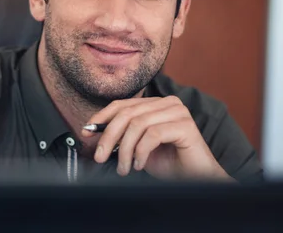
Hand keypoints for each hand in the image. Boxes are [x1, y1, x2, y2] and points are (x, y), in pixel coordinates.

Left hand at [81, 96, 232, 180]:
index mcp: (154, 103)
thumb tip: (92, 132)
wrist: (197, 179)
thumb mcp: (137, 146)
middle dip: (109, 137)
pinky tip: (140, 165)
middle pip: (127, 114)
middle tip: (100, 157)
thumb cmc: (169, 163)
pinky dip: (141, 152)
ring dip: (126, 150)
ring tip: (125, 168)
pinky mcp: (186, 125)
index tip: (86, 132)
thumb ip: (120, 135)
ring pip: (137, 124)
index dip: (101, 117)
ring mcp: (178, 111)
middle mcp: (167, 102)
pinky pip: (153, 135)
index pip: (121, 104)